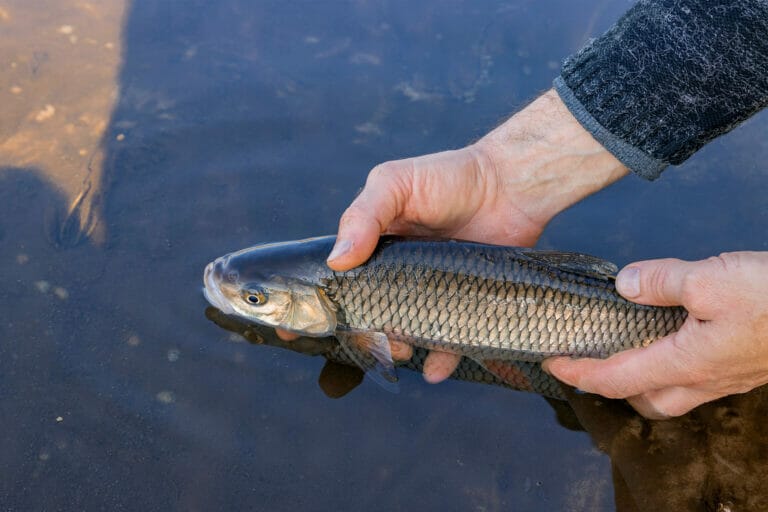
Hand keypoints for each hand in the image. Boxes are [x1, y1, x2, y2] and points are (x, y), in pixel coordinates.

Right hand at [293, 89, 625, 382]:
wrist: (510, 185)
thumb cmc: (448, 178)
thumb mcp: (395, 184)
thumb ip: (363, 216)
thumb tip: (337, 261)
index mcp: (371, 248)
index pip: (334, 281)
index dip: (313, 306)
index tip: (290, 330)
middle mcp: (396, 274)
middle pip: (368, 316)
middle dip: (362, 335)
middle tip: (370, 340)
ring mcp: (430, 292)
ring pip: (404, 334)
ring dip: (397, 349)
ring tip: (403, 350)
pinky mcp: (463, 305)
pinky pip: (449, 342)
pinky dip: (441, 359)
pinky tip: (436, 368)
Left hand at [543, 252, 767, 418]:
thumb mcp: (709, 278)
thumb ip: (659, 281)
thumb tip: (624, 284)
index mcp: (685, 364)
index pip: (615, 378)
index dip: (578, 373)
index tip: (551, 362)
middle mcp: (702, 380)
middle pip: (642, 398)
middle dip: (610, 384)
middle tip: (588, 358)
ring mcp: (725, 377)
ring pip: (670, 393)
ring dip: (641, 378)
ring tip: (624, 347)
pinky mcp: (740, 366)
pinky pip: (694, 378)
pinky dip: (669, 365)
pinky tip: (670, 337)